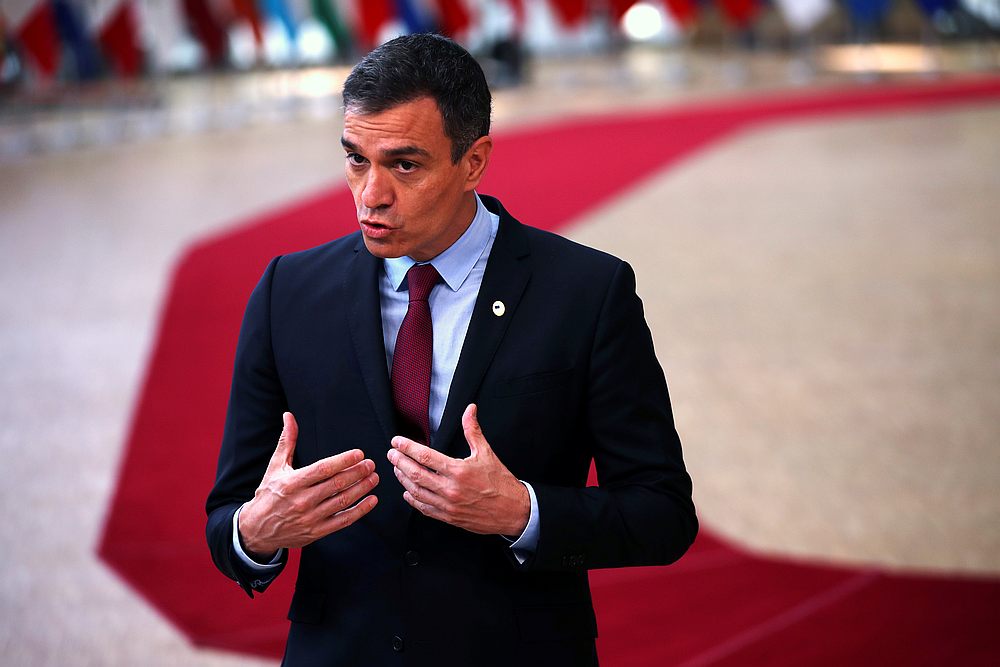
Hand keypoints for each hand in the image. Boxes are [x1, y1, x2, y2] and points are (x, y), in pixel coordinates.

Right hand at [239, 412, 378, 557]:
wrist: (257, 530)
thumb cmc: (269, 494)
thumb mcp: (275, 467)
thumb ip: (287, 441)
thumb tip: (289, 416)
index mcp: (292, 483)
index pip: (322, 469)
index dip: (343, 461)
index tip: (359, 454)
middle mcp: (302, 501)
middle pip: (336, 484)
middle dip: (357, 473)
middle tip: (371, 464)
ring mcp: (310, 518)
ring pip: (342, 501)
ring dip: (361, 489)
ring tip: (373, 478)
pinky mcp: (316, 532)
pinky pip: (343, 521)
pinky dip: (360, 511)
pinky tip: (371, 500)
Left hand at [387, 404, 528, 536]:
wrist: (513, 511)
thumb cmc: (501, 482)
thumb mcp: (487, 453)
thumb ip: (473, 430)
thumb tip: (470, 409)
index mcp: (458, 471)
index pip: (425, 456)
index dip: (407, 447)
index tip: (397, 442)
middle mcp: (450, 489)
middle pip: (415, 474)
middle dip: (399, 462)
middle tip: (391, 454)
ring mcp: (448, 505)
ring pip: (416, 492)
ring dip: (403, 479)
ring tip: (397, 469)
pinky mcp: (449, 517)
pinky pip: (424, 509)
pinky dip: (413, 499)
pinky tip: (408, 492)